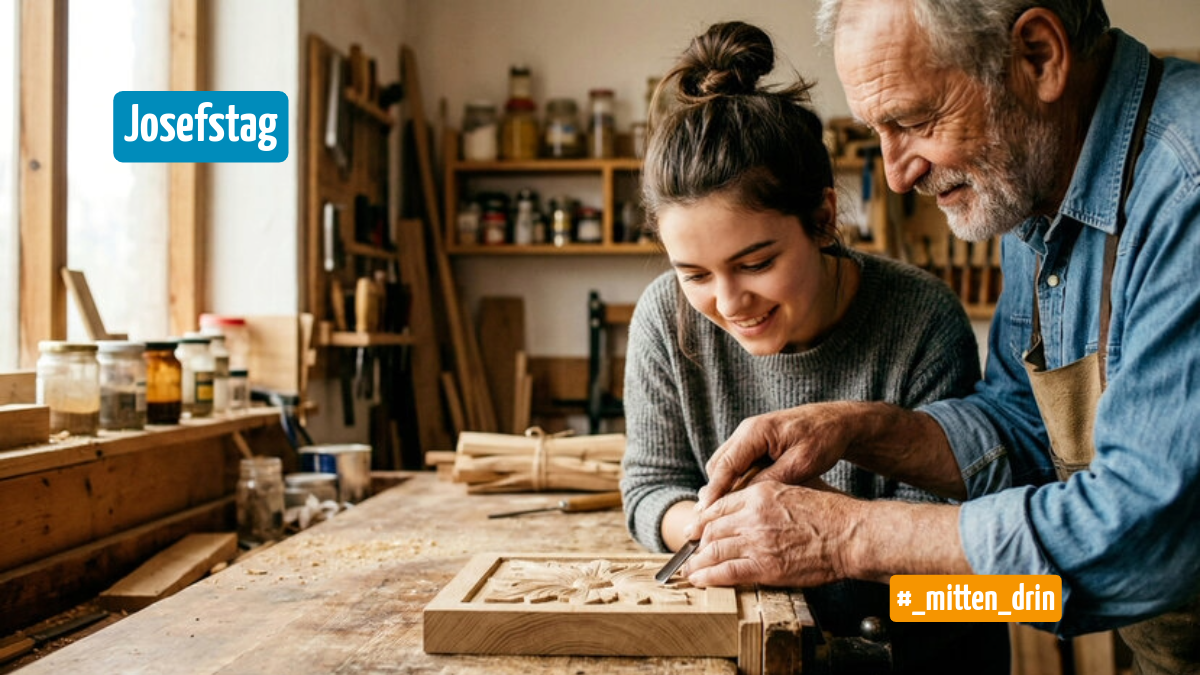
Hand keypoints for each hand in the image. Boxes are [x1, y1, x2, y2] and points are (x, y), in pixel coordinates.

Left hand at [682, 480, 855, 587]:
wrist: (850, 535)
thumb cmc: (830, 513)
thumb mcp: (794, 489)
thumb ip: (768, 493)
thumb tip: (751, 497)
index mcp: (759, 494)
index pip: (719, 505)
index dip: (702, 519)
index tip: (694, 527)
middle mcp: (753, 516)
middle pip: (712, 528)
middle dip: (695, 541)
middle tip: (688, 549)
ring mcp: (757, 542)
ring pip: (714, 550)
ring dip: (698, 562)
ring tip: (690, 569)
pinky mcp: (765, 567)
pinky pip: (727, 572)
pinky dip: (709, 576)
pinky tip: (700, 579)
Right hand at [697, 402, 861, 508]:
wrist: (838, 422)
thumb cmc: (824, 439)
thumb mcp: (801, 464)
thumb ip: (772, 480)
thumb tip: (745, 499)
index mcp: (755, 431)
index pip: (725, 465)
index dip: (714, 491)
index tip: (705, 514)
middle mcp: (747, 431)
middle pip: (719, 465)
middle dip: (713, 492)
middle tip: (710, 519)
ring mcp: (749, 436)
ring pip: (725, 466)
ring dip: (724, 488)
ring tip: (722, 515)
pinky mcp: (755, 443)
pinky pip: (738, 464)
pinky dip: (736, 482)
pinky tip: (741, 502)